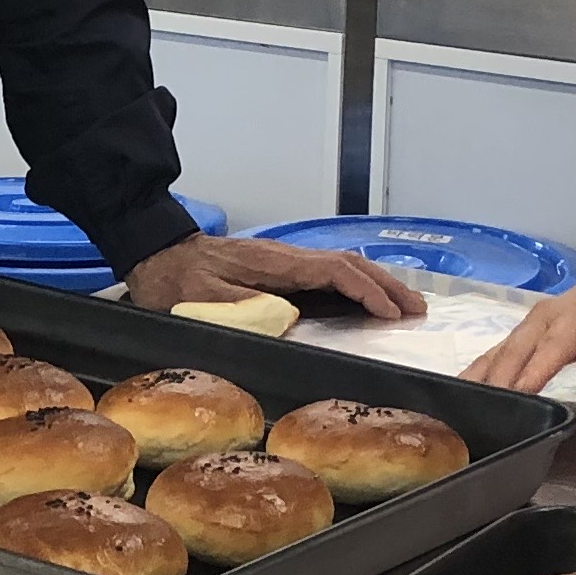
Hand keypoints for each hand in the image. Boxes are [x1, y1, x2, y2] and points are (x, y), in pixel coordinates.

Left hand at [122, 232, 421, 320]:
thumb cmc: (177, 281)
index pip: (336, 271)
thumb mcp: (206, 302)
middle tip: (417, 312)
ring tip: (405, 307)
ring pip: (344, 267)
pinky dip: (357, 286)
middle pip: (351, 265)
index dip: (368, 292)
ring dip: (377, 284)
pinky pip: (329, 274)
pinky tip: (367, 302)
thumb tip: (292, 321)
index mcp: (276, 263)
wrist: (157, 253)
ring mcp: (286, 262)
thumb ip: (248, 311)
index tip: (390, 315)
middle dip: (387, 286)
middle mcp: (288, 257)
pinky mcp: (281, 270)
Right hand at [468, 244, 575, 407]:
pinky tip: (458, 395)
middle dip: (496, 383)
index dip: (534, 372)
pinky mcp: (519, 334)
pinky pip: (493, 355)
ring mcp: (526, 326)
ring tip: (456, 409)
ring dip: (477, 380)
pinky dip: (477, 375)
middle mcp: (542, 320)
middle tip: (480, 417)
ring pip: (496, 354)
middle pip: (514, 353)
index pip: (551, 348)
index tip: (517, 396)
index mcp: (574, 318)